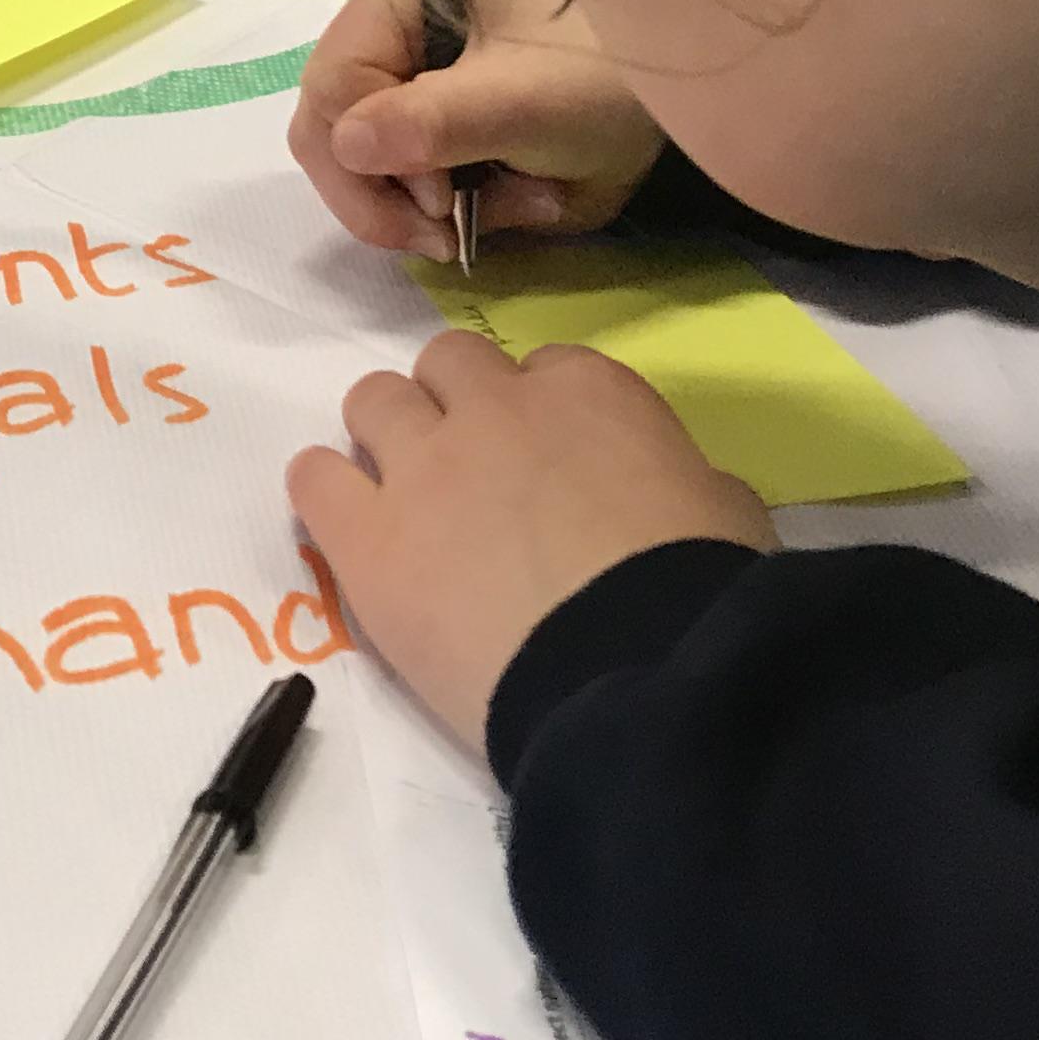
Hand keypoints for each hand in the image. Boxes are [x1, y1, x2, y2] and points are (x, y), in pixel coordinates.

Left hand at [289, 331, 774, 746]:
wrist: (636, 675)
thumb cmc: (700, 593)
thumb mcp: (726, 510)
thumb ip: (681, 477)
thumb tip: (674, 491)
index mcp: (590, 392)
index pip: (543, 369)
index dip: (540, 418)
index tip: (547, 465)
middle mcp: (495, 406)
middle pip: (446, 365)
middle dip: (456, 408)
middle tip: (472, 476)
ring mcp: (422, 465)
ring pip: (372, 399)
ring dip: (387, 436)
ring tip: (405, 499)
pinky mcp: (366, 536)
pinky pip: (312, 478)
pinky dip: (326, 491)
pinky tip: (348, 524)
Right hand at [291, 0, 668, 258]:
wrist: (689, 79)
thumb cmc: (610, 76)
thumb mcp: (530, 106)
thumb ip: (440, 124)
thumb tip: (347, 143)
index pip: (330, 93)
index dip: (370, 167)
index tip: (441, 209)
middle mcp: (388, 14)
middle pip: (329, 124)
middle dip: (381, 194)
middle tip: (444, 237)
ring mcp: (410, 57)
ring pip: (359, 151)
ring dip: (415, 203)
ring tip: (488, 216)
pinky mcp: (436, 99)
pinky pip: (401, 161)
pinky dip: (441, 197)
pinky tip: (501, 198)